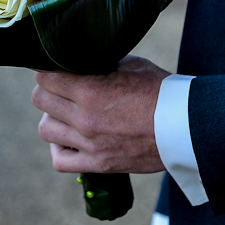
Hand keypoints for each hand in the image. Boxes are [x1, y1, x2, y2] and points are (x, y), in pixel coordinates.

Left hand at [32, 55, 169, 174]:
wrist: (184, 127)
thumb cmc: (161, 91)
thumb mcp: (131, 65)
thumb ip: (101, 64)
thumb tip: (82, 60)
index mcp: (91, 89)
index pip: (45, 77)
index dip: (48, 70)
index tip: (55, 70)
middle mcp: (84, 117)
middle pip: (40, 100)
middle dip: (47, 90)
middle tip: (60, 89)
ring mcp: (89, 143)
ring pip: (44, 129)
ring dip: (52, 119)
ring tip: (66, 115)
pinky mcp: (98, 163)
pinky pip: (59, 160)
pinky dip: (60, 149)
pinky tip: (71, 139)